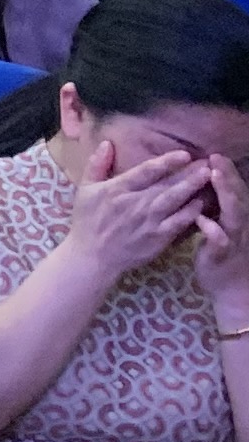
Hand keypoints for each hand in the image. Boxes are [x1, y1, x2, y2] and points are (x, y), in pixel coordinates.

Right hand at [66, 140, 210, 288]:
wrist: (92, 256)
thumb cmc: (87, 221)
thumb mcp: (84, 189)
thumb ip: (96, 165)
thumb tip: (108, 143)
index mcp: (118, 189)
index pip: (146, 171)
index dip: (167, 161)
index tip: (184, 154)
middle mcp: (136, 203)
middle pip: (166, 185)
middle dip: (187, 173)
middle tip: (206, 162)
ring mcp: (149, 222)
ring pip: (175, 201)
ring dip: (192, 188)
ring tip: (207, 177)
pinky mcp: (158, 238)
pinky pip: (178, 223)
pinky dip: (191, 213)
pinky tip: (202, 204)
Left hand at [189, 151, 248, 322]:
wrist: (231, 287)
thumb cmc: (222, 251)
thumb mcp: (222, 226)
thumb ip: (218, 206)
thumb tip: (207, 182)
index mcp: (236, 216)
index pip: (233, 190)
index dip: (226, 172)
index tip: (215, 154)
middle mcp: (239, 225)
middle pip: (237, 197)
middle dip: (227, 177)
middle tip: (215, 157)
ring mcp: (234, 239)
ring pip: (233, 215)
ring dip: (225, 195)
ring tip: (214, 177)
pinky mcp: (224, 255)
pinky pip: (220, 241)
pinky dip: (212, 229)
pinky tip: (201, 220)